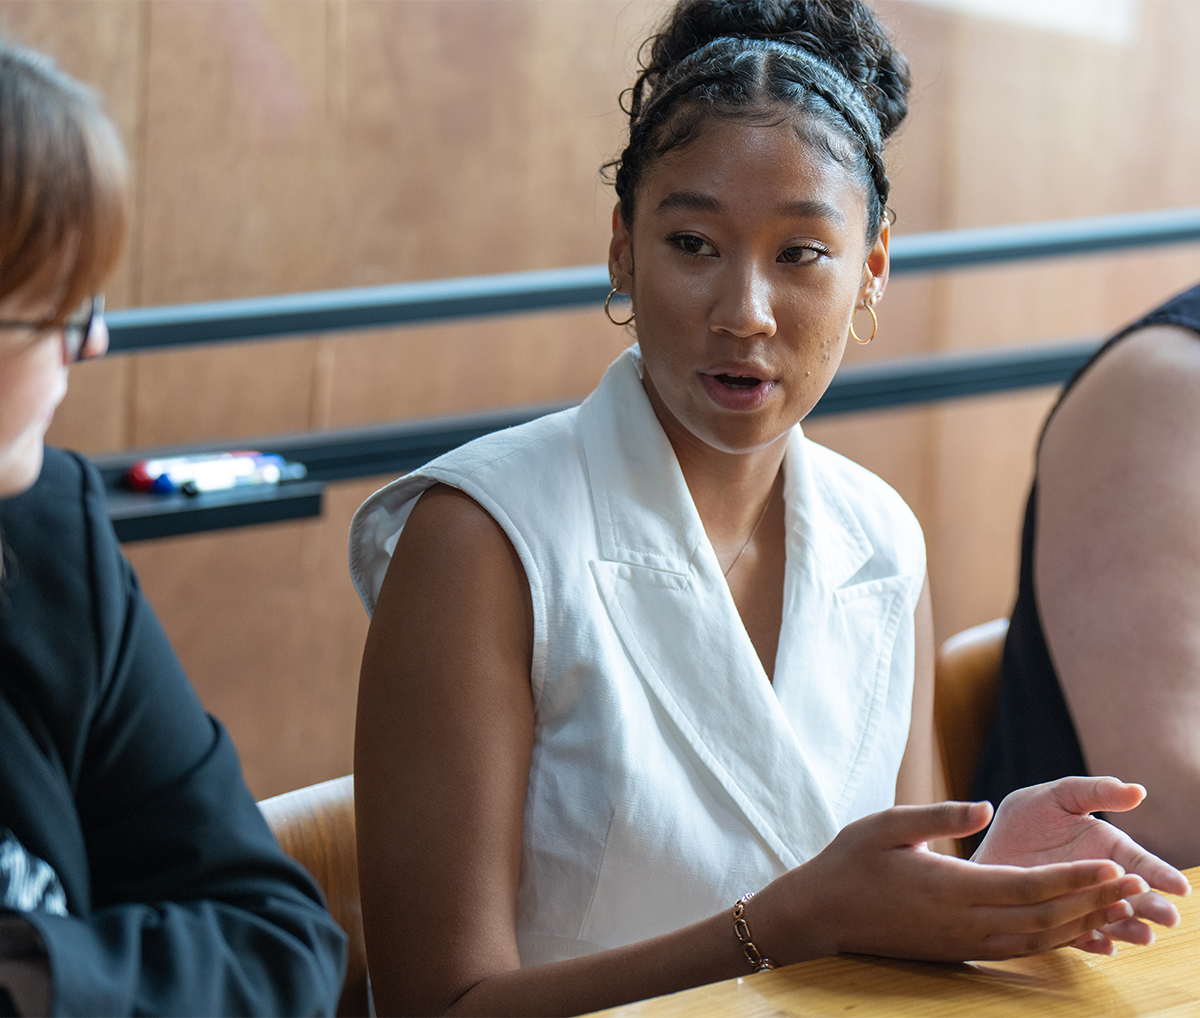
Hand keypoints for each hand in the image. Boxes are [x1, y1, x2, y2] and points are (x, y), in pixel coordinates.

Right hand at [752, 800, 1149, 964]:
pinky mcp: (958, 952)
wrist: (821, 914)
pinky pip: (1018, 951)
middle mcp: (963, 922)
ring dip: (1080, 924)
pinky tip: (1072, 930)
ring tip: (1115, 908)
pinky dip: (1053, 942)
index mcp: (950, 888)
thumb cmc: (850, 862)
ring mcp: (962, 943)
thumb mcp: (885, 825)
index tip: (1113, 866)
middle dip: (1092, 902)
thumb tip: (986, 806)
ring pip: (1036, 941)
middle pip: (1044, 919)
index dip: (1075, 879)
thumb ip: (938, 815)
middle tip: (1134, 886)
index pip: (1029, 887)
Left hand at [972, 776, 1191, 953]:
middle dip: (1152, 907)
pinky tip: (1103, 946)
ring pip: (1112, 920)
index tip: (1180, 887)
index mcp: (1108, 849)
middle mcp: (1101, 880)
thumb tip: (1138, 790)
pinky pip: (1077, 936)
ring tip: (1143, 936)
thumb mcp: (1058, 796)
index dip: (1161, 874)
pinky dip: (1091, 942)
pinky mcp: (1059, 922)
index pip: (1140, 863)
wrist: (988, 844)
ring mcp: (1081, 903)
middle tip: (1169, 918)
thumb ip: (1096, 792)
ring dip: (1129, 929)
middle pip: (1133, 897)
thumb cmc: (1027, 817)